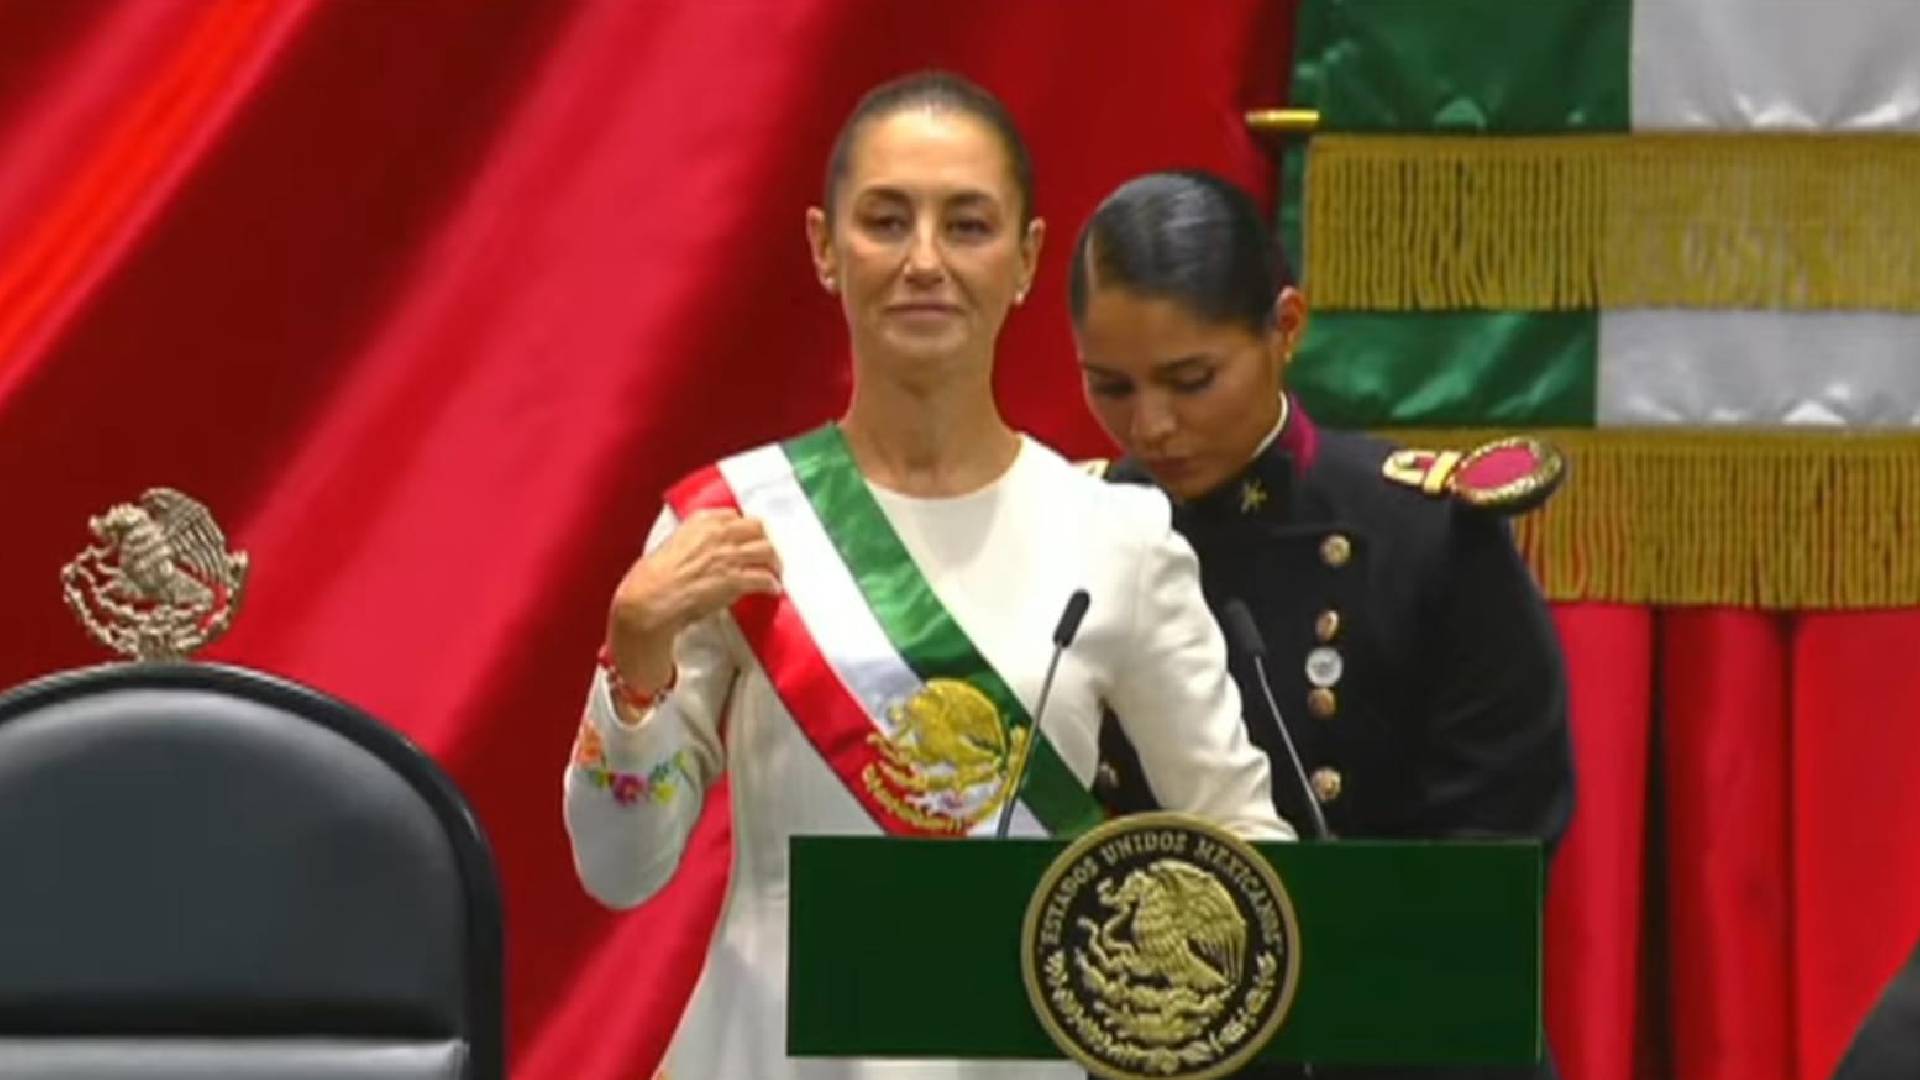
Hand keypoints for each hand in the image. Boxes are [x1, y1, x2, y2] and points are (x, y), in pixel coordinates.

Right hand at [605, 509, 782, 691]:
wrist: (650, 600)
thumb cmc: (652, 577)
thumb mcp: (672, 544)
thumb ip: (694, 540)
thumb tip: (708, 551)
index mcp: (701, 521)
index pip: (735, 516)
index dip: (745, 529)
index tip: (749, 538)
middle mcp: (719, 533)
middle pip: (758, 528)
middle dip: (766, 541)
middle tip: (768, 555)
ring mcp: (729, 556)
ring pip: (768, 551)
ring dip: (775, 563)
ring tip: (775, 573)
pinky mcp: (735, 580)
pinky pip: (764, 578)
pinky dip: (772, 585)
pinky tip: (773, 590)